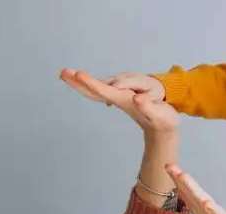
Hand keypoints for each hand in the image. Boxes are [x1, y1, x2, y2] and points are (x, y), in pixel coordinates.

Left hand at [60, 68, 177, 135]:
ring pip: (95, 90)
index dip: (91, 83)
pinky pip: (101, 90)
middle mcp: (118, 99)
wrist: (163, 129)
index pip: (104, 90)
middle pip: (93, 91)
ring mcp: (118, 100)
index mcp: (125, 100)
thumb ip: (149, 106)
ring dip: (80, 82)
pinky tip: (82, 81)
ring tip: (66, 73)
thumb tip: (137, 98)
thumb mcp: (159, 113)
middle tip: (62, 73)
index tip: (78, 74)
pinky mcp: (121, 98)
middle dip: (78, 83)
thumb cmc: (163, 121)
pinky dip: (90, 85)